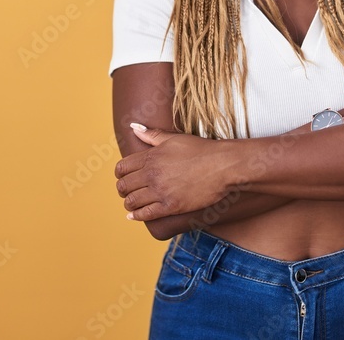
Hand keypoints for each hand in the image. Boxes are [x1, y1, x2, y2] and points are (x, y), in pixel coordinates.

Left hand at [114, 125, 234, 221]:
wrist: (223, 166)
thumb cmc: (201, 150)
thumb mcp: (174, 138)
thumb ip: (152, 135)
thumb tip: (133, 127)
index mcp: (151, 156)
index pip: (122, 168)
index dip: (120, 174)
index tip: (124, 177)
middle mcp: (152, 174)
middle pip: (124, 186)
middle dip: (122, 189)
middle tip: (127, 191)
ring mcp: (161, 191)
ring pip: (131, 201)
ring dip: (129, 203)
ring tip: (131, 203)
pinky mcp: (171, 206)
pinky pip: (145, 214)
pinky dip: (136, 216)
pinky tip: (134, 216)